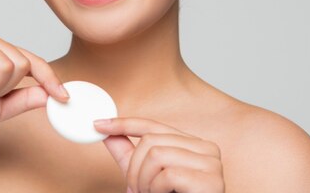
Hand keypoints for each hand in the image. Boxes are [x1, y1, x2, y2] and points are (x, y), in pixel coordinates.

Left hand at [94, 117, 223, 192]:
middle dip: (134, 169)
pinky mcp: (211, 180)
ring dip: (144, 182)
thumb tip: (105, 132)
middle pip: (150, 140)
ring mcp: (211, 163)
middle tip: (138, 190)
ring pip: (156, 155)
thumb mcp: (144, 177)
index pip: (153, 125)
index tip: (98, 124)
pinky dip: (156, 190)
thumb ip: (128, 154)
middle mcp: (206, 148)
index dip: (124, 124)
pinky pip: (168, 174)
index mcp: (192, 144)